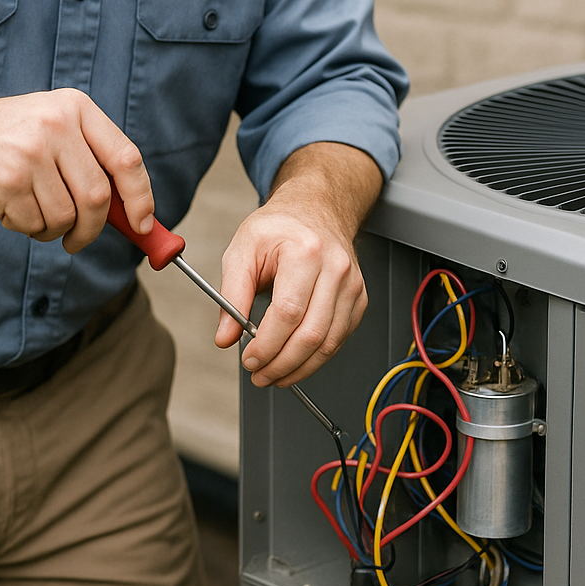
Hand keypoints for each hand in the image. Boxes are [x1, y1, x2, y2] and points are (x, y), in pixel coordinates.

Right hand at [0, 88, 152, 252]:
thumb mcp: (46, 128)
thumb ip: (87, 160)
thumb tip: (134, 213)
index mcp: (74, 107)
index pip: (127, 158)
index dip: (141, 198)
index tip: (145, 225)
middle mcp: (57, 124)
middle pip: (99, 196)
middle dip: (92, 229)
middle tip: (76, 240)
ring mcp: (32, 152)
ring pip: (67, 216)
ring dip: (52, 229)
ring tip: (29, 212)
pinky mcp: (8, 181)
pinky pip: (36, 224)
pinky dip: (26, 228)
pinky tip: (6, 207)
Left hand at [214, 143, 381, 387]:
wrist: (315, 210)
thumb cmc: (279, 228)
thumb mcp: (242, 251)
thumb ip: (231, 295)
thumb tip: (226, 337)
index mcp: (305, 252)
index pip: (288, 312)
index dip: (267, 344)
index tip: (249, 358)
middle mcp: (335, 269)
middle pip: (311, 334)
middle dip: (281, 364)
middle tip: (259, 374)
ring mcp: (352, 285)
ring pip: (329, 343)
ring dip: (300, 368)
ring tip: (274, 375)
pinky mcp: (358, 299)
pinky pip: (339, 339)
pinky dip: (317, 357)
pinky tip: (296, 361)